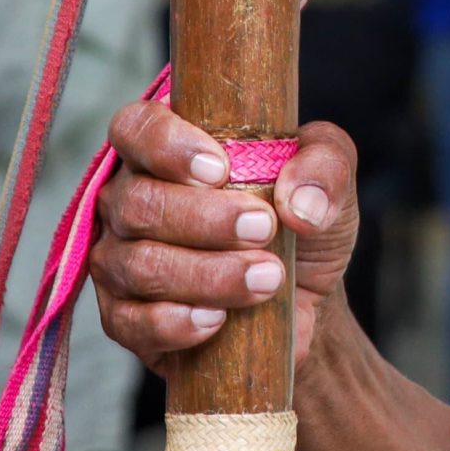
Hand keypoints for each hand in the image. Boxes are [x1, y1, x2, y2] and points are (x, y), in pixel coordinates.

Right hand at [92, 104, 359, 371]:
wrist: (303, 296)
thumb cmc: (299, 220)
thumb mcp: (329, 181)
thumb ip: (326, 166)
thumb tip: (299, 200)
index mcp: (166, 150)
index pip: (136, 128)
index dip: (167, 146)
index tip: (220, 169)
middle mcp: (131, 200)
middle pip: (138, 202)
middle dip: (204, 218)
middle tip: (264, 228)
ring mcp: (120, 260)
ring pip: (138, 263)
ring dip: (206, 274)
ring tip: (266, 279)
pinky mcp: (125, 319)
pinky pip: (130, 322)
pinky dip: (176, 321)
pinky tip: (217, 319)